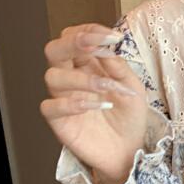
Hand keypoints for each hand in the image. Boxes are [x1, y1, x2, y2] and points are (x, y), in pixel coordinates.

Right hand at [41, 22, 148, 183]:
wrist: (129, 152)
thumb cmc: (129, 119)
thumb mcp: (133, 89)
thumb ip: (119, 67)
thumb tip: (107, 46)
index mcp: (87, 66)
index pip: (76, 37)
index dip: (90, 31)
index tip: (112, 37)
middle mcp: (71, 78)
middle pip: (55, 50)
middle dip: (73, 43)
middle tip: (94, 46)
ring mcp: (63, 99)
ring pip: (52, 77)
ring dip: (80, 78)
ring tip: (106, 87)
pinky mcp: (60, 122)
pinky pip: (50, 107)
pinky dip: (70, 104)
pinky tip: (94, 107)